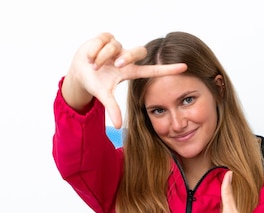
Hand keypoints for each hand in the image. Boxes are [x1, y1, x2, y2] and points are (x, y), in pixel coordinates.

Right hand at [61, 32, 186, 127]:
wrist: (79, 70)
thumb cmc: (96, 82)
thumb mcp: (104, 95)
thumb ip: (113, 108)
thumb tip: (119, 126)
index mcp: (130, 71)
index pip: (153, 70)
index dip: (168, 69)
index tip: (184, 67)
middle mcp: (127, 57)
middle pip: (138, 52)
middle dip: (127, 57)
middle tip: (116, 65)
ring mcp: (118, 46)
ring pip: (114, 46)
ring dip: (101, 57)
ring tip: (94, 65)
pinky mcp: (106, 37)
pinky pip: (102, 40)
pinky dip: (94, 50)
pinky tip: (90, 56)